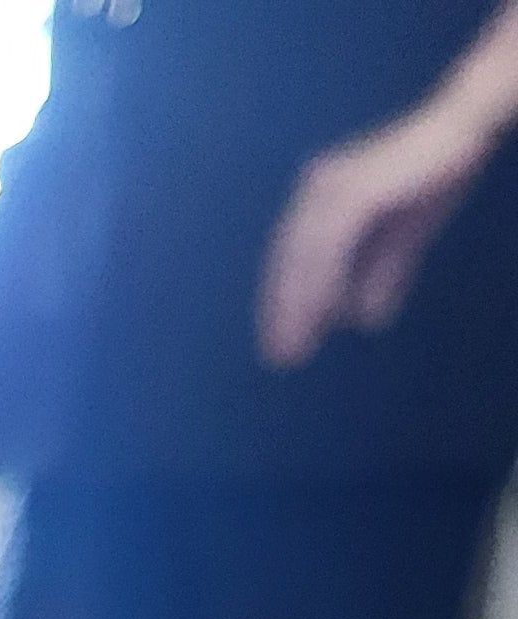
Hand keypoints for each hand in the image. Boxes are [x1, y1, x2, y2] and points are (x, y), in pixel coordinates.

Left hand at [260, 104, 492, 365]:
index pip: (293, 260)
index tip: (283, 345)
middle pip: (290, 261)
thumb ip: (380, 275)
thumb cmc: (432, 177)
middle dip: (284, 313)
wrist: (462, 134)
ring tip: (298, 345)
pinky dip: (325, 280)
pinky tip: (325, 312)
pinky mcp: (355, 187)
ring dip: (299, 304)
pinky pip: (331, 243)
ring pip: (305, 255)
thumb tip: (364, 321)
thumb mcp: (402, 240)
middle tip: (283, 358)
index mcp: (322, 199)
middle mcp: (319, 189)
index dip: (286, 305)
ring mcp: (334, 185)